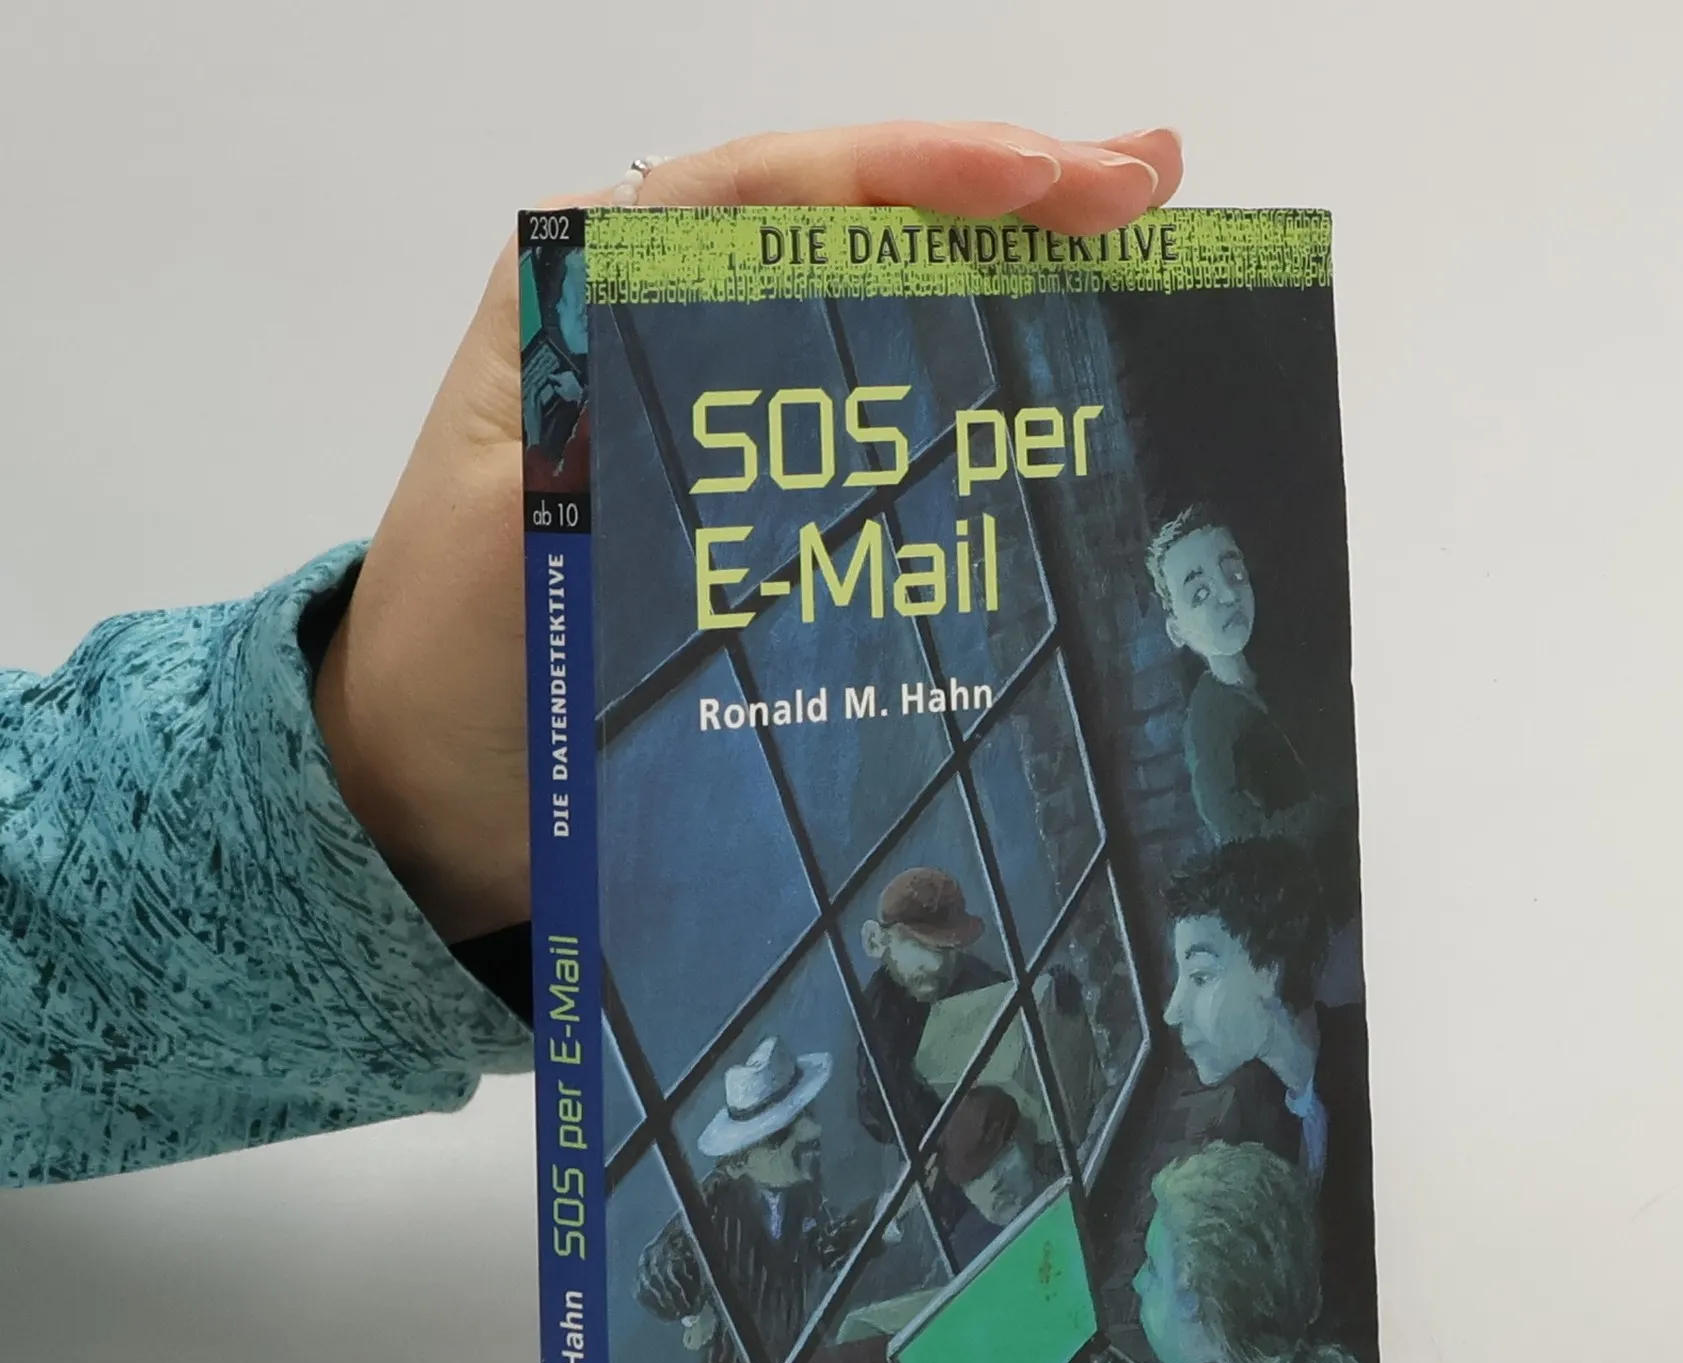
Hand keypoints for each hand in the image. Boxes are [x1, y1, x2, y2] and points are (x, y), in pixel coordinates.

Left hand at [313, 121, 1182, 942]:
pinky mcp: (768, 492)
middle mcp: (673, 319)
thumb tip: (728, 332)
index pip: (777, 188)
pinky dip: (979, 385)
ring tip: (1138, 232)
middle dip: (1003, 192)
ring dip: (1010, 269)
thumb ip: (601, 412)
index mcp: (599, 285)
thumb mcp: (513, 513)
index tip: (1047, 181)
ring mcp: (732, 406)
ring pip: (884, 303)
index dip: (919, 172)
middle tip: (1146, 185)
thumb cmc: (457, 653)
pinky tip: (1062, 375)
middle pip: (854, 222)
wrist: (447, 781)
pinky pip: (884, 414)